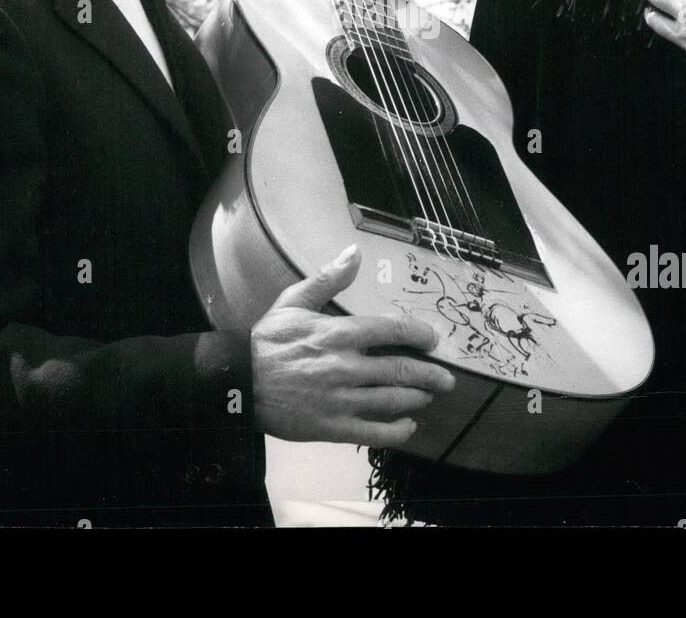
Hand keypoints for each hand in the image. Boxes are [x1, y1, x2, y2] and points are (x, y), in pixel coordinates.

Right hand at [251, 244, 456, 446]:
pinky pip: (374, 432)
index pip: (391, 330)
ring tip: (428, 396)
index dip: (419, 334)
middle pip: (401, 370)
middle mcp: (345, 366)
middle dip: (430, 375)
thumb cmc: (266, 342)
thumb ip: (327, 278)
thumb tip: (354, 253)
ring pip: (392, 400)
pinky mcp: (332, 426)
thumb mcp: (293, 301)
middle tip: (446, 379)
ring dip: (416, 398)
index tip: (432, 339)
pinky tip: (408, 427)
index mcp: (338, 334)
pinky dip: (397, 431)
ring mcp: (340, 399)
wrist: (239, 383)